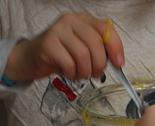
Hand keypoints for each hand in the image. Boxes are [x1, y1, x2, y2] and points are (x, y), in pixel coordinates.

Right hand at [4, 12, 122, 80]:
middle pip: (96, 44)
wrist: (33, 58)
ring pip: (83, 55)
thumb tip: (117, 62)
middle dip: (99, 64)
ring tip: (80, 74)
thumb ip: (101, 51)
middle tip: (96, 74)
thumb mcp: (86, 49)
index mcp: (85, 20)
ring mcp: (58, 30)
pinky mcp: (48, 43)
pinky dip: (72, 73)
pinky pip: (69, 63)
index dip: (115, 48)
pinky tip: (69, 73)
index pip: (106, 29)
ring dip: (85, 71)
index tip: (118, 64)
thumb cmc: (63, 54)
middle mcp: (72, 20)